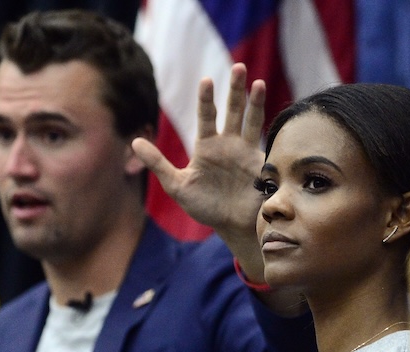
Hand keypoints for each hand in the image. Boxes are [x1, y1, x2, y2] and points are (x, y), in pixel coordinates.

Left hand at [133, 62, 266, 268]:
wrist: (231, 226)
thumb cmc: (205, 207)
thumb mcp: (176, 186)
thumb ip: (158, 163)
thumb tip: (134, 141)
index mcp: (207, 146)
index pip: (207, 116)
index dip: (207, 99)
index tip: (206, 81)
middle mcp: (228, 143)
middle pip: (232, 110)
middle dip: (235, 90)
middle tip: (238, 67)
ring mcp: (246, 151)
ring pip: (251, 120)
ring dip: (255, 101)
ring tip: (257, 82)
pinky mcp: (261, 163)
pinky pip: (266, 141)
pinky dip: (271, 128)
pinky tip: (275, 116)